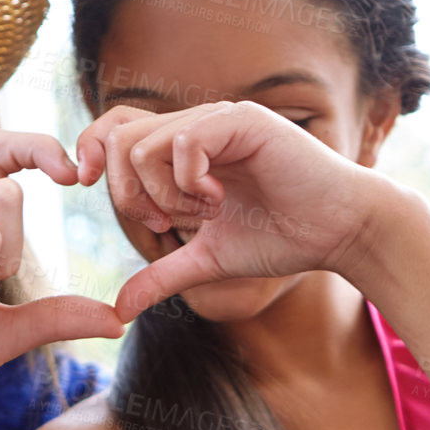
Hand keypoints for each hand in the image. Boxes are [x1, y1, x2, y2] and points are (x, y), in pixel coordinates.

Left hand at [75, 102, 395, 320]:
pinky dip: (191, 183)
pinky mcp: (243, 120)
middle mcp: (197, 125)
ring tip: (205, 213)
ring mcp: (219, 119)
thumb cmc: (280, 240)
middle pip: (118, 141)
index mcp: (184, 150)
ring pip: (145, 147)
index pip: (115, 133)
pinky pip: (185, 143)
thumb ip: (161, 276)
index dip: (92, 158)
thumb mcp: (206, 261)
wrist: (336, 231)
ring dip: (164, 195)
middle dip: (128, 196)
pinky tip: (220, 201)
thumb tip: (118, 310)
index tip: (94, 195)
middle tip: (165, 224)